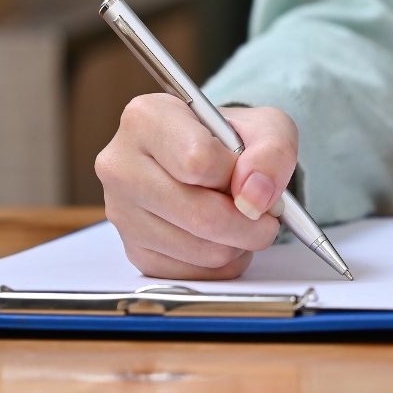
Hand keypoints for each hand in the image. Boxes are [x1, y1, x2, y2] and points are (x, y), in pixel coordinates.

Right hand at [95, 95, 299, 279]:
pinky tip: (221, 238)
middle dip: (249, 223)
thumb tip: (255, 197)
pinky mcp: (134, 251)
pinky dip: (222, 263)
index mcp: (146, 118)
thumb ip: (272, 152)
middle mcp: (120, 164)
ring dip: (238, 244)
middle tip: (266, 217)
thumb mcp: (266, 126)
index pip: (198, 161)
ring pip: (201, 250)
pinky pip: (193, 274)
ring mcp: (121, 212)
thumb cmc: (232, 139)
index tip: (251, 177)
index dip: (238, 177)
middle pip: (199, 214)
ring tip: (240, 220)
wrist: (209, 160)